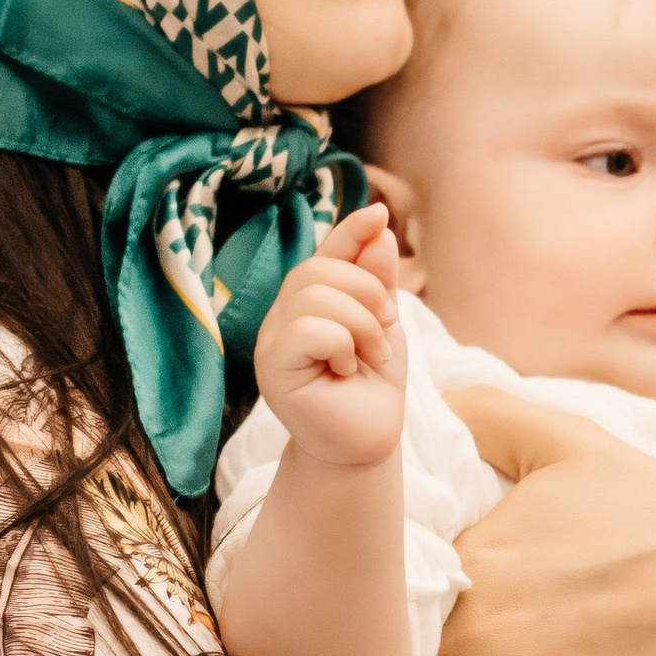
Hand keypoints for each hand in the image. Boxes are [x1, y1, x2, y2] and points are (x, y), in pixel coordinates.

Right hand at [254, 204, 406, 469]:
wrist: (367, 442)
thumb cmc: (371, 387)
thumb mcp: (383, 323)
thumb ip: (376, 279)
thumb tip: (377, 225)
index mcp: (307, 303)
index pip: (324, 254)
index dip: (350, 230)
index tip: (379, 213)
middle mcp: (283, 316)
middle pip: (318, 270)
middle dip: (367, 294)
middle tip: (383, 333)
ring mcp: (272, 341)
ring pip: (315, 296)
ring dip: (361, 324)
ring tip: (368, 357)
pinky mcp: (271, 368)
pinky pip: (309, 328)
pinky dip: (342, 344)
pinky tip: (344, 370)